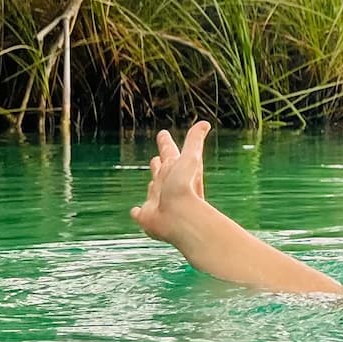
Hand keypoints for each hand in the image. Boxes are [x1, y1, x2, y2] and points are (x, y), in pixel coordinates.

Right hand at [131, 121, 212, 245]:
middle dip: (159, 165)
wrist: (180, 219)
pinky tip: (136, 212)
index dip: (166, 143)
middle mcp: (166, 186)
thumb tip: (206, 123)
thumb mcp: (191, 159)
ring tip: (151, 182)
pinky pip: (140, 214)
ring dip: (152, 185)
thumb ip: (195, 142)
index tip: (163, 134)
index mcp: (175, 171)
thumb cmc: (186, 188)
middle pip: (161, 172)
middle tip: (157, 159)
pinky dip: (137, 212)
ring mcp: (157, 202)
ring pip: (153, 190)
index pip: (169, 153)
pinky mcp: (147, 217)